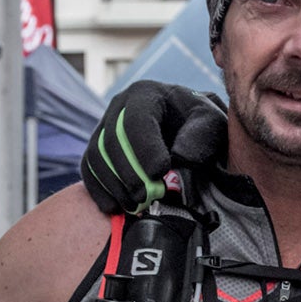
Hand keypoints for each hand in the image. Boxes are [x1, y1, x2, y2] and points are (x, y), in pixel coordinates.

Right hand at [80, 82, 227, 214]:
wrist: (190, 132)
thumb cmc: (202, 126)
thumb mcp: (211, 123)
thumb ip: (200, 136)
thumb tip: (178, 155)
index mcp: (146, 94)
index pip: (136, 120)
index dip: (144, 149)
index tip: (161, 173)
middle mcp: (119, 106)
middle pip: (112, 141)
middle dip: (129, 173)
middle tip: (147, 197)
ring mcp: (104, 127)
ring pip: (96, 156)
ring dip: (114, 185)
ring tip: (136, 205)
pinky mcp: (97, 148)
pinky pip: (89, 169)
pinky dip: (99, 190)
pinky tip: (116, 207)